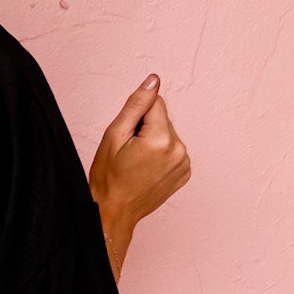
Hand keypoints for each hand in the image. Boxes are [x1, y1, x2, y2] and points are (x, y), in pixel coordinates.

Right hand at [89, 74, 191, 274]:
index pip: (155, 103)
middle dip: (146, 129)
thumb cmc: (109, 179)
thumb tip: (153, 81)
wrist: (114, 212)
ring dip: (153, 142)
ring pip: (168, 134)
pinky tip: (147, 169)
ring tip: (137, 163)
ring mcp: (184, 163)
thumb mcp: (114, 135)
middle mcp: (179, 150)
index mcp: (162, 139)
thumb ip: (136, 104)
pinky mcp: (184, 172)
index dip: (136, 116)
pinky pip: (173, 150)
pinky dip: (161, 155)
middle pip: (163, 119)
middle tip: (129, 152)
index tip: (128, 136)